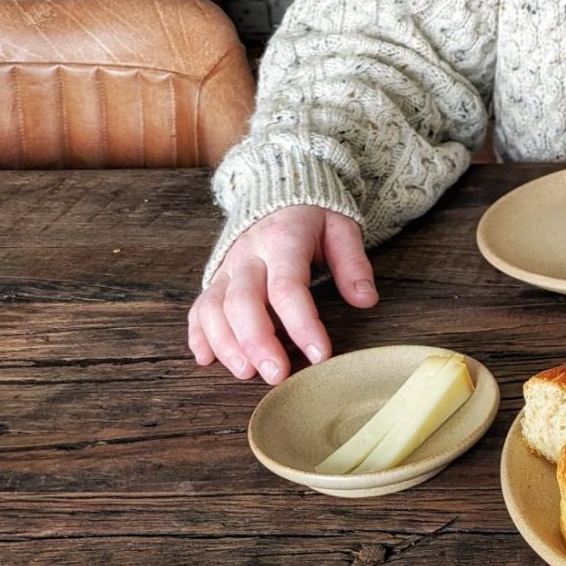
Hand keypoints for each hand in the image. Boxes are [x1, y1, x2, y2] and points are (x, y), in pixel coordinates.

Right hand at [187, 205, 377, 384]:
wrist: (279, 191)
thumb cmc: (313, 216)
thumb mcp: (342, 228)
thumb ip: (353, 264)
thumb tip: (366, 300)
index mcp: (284, 240)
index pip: (288, 286)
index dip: (302, 323)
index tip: (319, 355)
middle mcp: (248, 254)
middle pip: (243, 301)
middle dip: (258, 342)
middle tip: (278, 375)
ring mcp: (227, 267)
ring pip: (214, 307)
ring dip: (226, 344)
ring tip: (246, 372)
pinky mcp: (215, 278)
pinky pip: (199, 307)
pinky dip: (198, 334)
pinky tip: (206, 358)